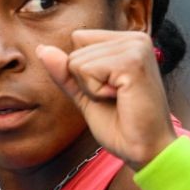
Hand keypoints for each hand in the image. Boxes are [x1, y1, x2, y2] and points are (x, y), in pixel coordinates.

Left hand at [36, 30, 175, 167]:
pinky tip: (121, 99)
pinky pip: (87, 70)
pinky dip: (96, 92)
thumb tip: (42, 48)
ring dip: (92, 89)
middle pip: (76, 49)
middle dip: (86, 82)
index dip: (84, 71)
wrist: (147, 150)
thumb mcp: (86, 94)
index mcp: (128, 41)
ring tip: (120, 99)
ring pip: (78, 61)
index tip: (111, 90)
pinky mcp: (133, 62)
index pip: (79, 39)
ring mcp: (136, 47)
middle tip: (116, 99)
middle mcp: (135, 38)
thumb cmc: (123, 125)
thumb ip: (66, 71)